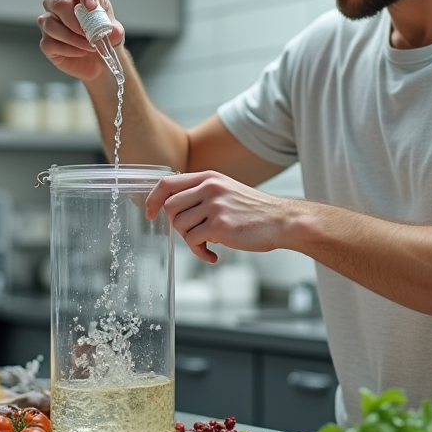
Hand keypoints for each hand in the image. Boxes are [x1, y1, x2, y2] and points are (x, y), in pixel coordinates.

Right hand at [39, 0, 125, 81]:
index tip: (92, 5)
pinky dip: (68, 49)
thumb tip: (113, 31)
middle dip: (74, 21)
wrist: (100, 61)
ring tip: (89, 46)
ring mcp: (50, 22)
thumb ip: (115, 30)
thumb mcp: (115, 33)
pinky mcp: (47, 42)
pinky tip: (81, 52)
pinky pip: (49, 43)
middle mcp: (62, 5)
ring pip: (50, 24)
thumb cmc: (103, 38)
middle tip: (89, 34)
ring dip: (72, 38)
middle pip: (57, 2)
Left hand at [145, 171, 291, 262]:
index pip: (167, 183)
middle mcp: (210, 188)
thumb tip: (174, 206)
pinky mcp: (220, 225)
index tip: (149, 212)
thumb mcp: (227, 190)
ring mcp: (215, 206)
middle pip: (170, 207)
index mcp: (209, 177)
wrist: (282, 221)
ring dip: (189, 240)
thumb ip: (202, 193)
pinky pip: (194, 241)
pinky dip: (199, 252)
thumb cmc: (255, 210)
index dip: (153, 199)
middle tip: (191, 234)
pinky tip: (213, 255)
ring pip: (180, 225)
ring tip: (206, 244)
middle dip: (175, 225)